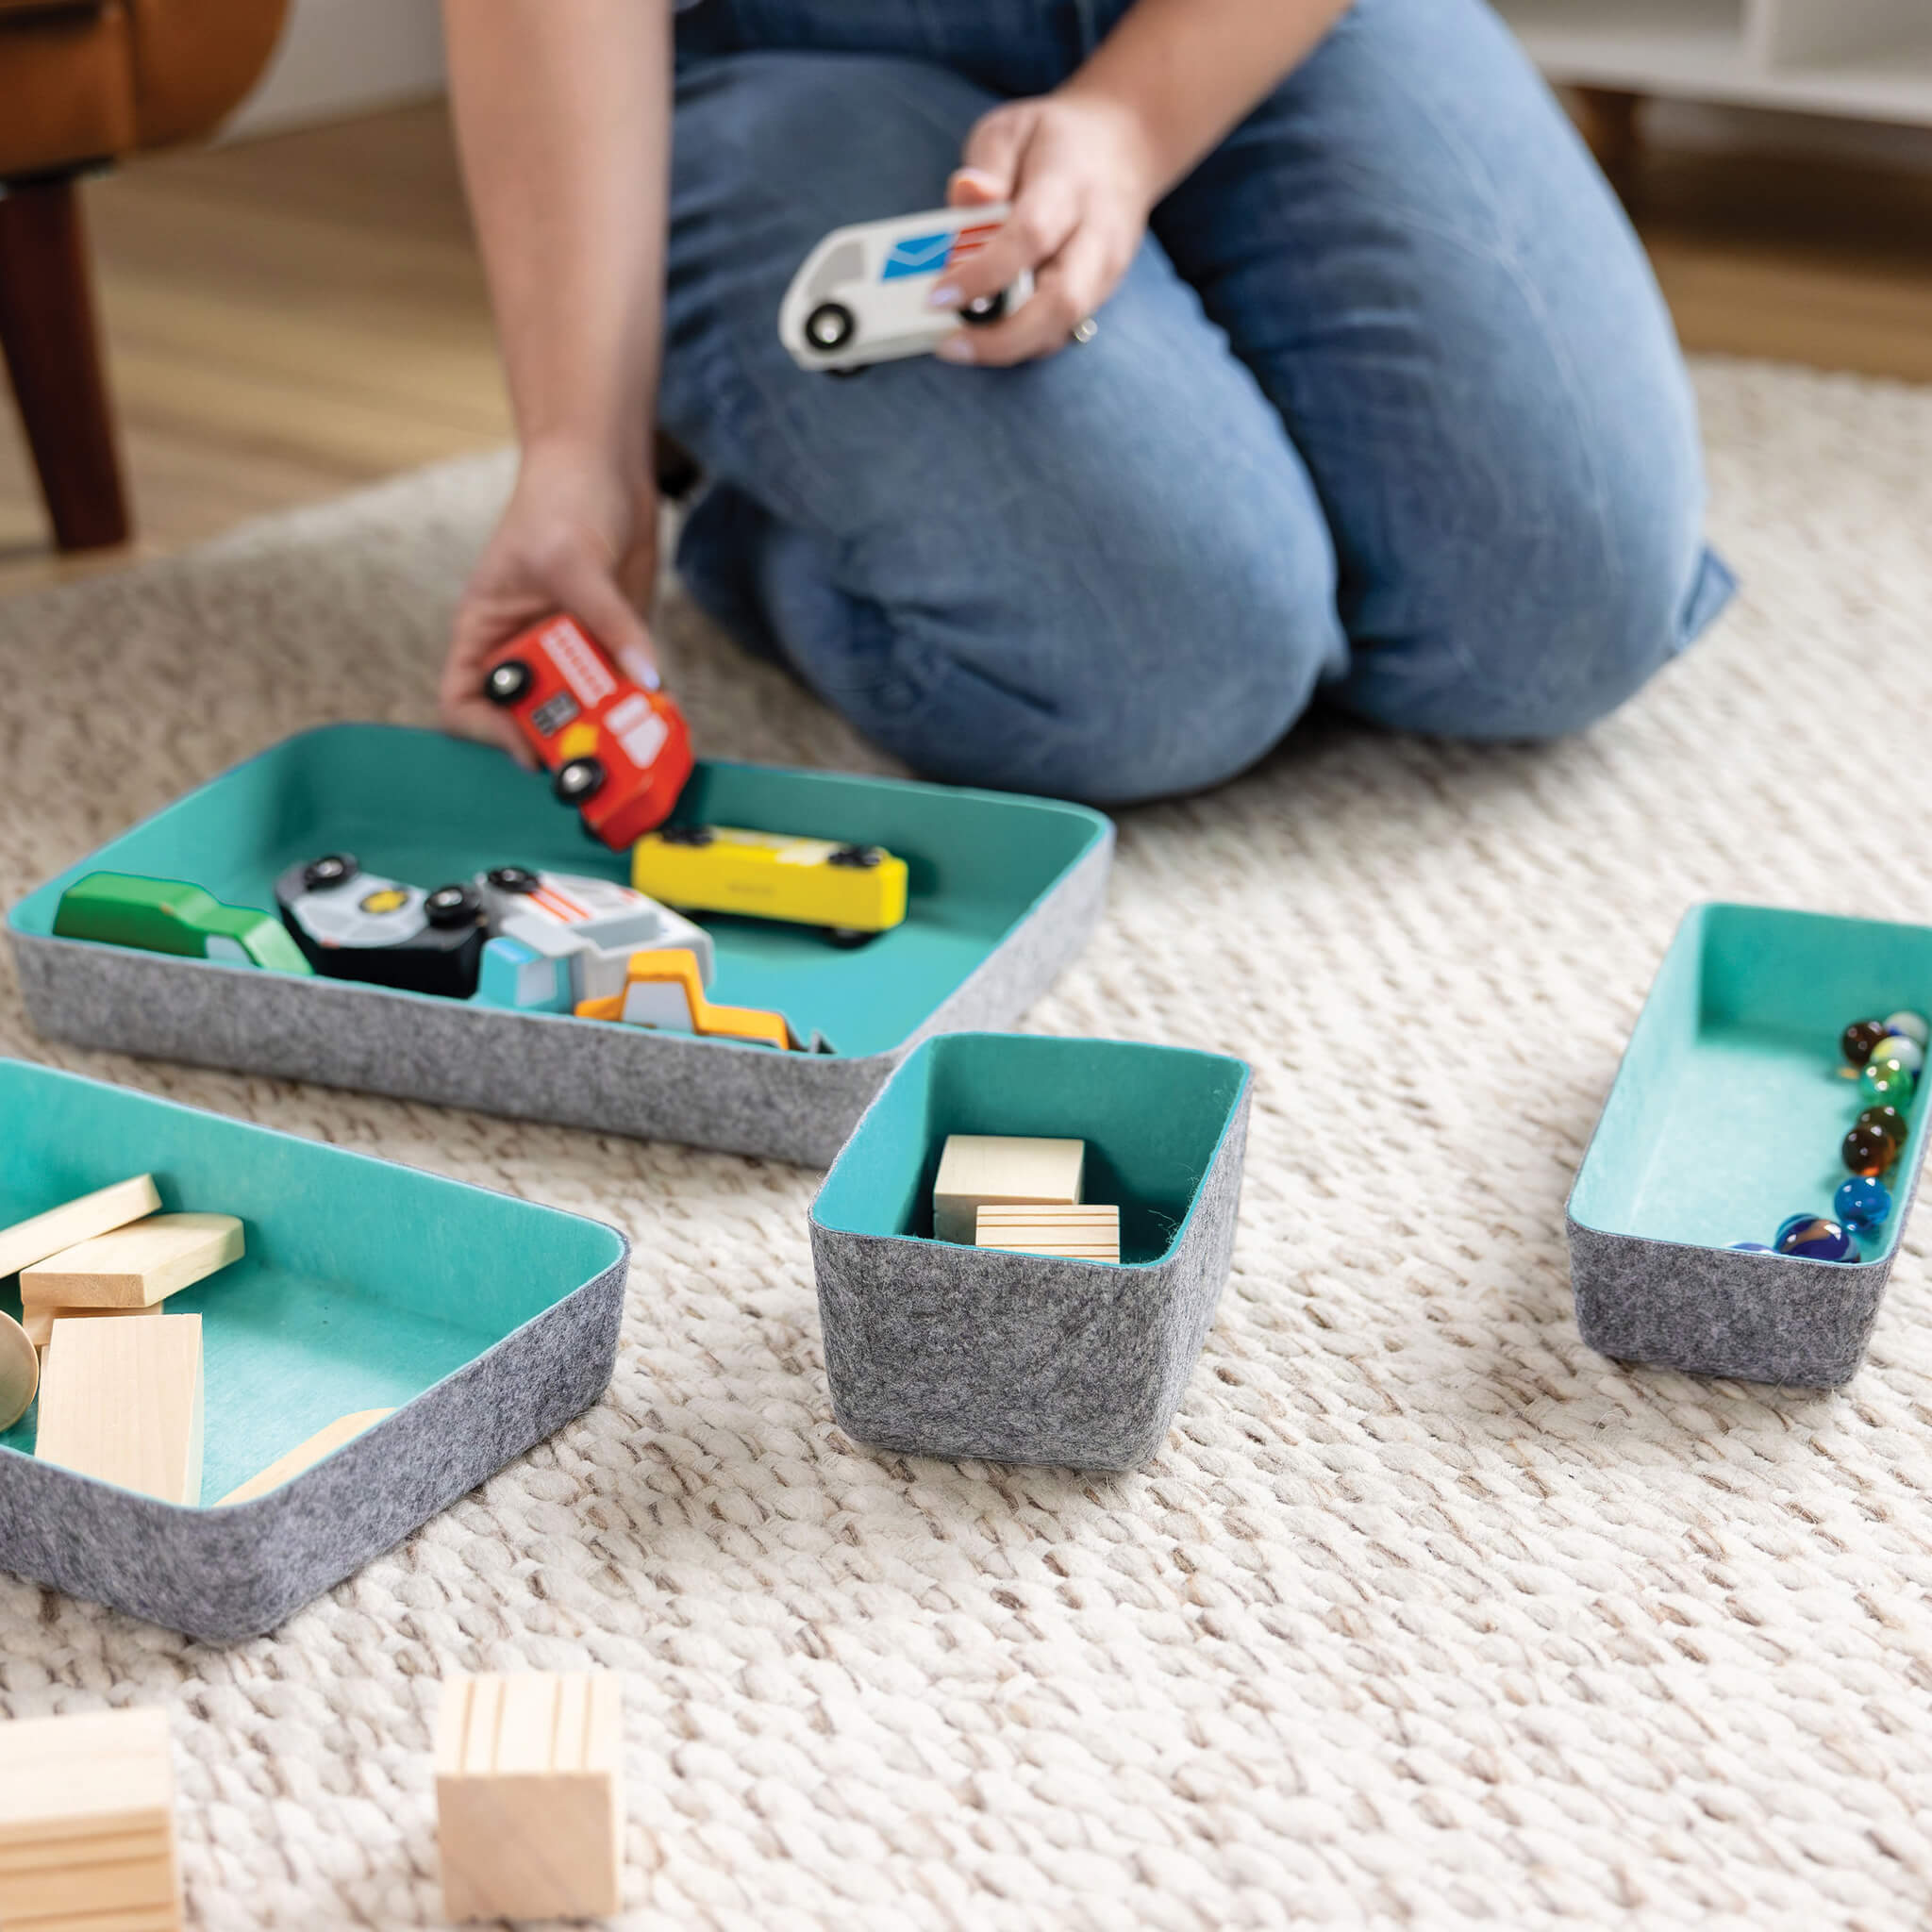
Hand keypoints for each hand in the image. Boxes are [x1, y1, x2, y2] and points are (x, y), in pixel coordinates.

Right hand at [440, 438, 660, 761]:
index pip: (464, 702)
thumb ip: (608, 621)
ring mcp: (571, 653)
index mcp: (487, 633)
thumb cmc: (560, 498)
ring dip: (611, 728)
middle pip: (531, 719)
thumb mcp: (573, 561)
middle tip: (600, 744)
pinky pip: (625, 690)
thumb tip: (646, 679)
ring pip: (584, 712)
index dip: (489, 734)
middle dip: (563, 737)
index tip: (531, 745)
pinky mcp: (613, 647)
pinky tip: (662, 705)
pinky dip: (642, 703)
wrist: (605, 467)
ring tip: (639, 730)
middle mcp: (525, 651)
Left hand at [930, 91, 1158, 367]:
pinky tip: (987, 337)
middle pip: (1059, 303)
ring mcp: (1105, 270)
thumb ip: (987, 164)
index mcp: (1069, 187)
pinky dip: (1022, 342)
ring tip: (960, 345)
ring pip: (1062, 327)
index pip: (1029, 238)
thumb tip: (965, 193)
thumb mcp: (1012, 129)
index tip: (937, 297)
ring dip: (1009, 347)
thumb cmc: (1055, 140)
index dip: (983, 274)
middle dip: (1002, 337)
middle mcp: (1096, 236)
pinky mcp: (1101, 293)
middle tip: (950, 345)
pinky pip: (1061, 330)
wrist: (1126, 146)